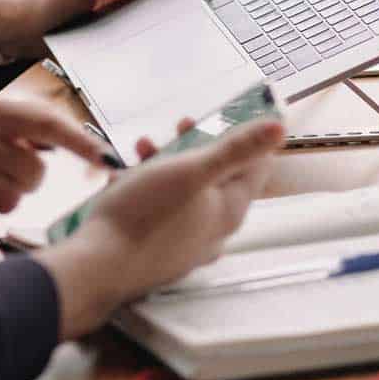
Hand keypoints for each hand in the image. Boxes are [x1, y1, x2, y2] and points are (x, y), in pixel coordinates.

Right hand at [0, 95, 112, 237]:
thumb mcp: (6, 130)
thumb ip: (49, 132)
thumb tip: (104, 154)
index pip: (45, 123)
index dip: (80, 142)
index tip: (109, 159)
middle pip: (33, 171)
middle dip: (29, 181)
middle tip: (7, 176)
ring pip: (10, 202)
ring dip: (6, 204)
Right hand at [38, 116, 283, 338]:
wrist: (99, 264)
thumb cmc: (145, 215)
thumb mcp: (192, 170)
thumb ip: (236, 149)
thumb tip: (279, 129)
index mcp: (228, 211)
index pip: (256, 168)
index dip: (244, 137)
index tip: (227, 115)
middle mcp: (213, 231)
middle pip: (216, 178)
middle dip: (197, 146)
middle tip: (180, 127)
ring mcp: (184, 245)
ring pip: (184, 193)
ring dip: (165, 164)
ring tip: (142, 150)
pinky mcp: (157, 251)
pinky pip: (159, 212)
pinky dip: (145, 189)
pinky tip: (123, 180)